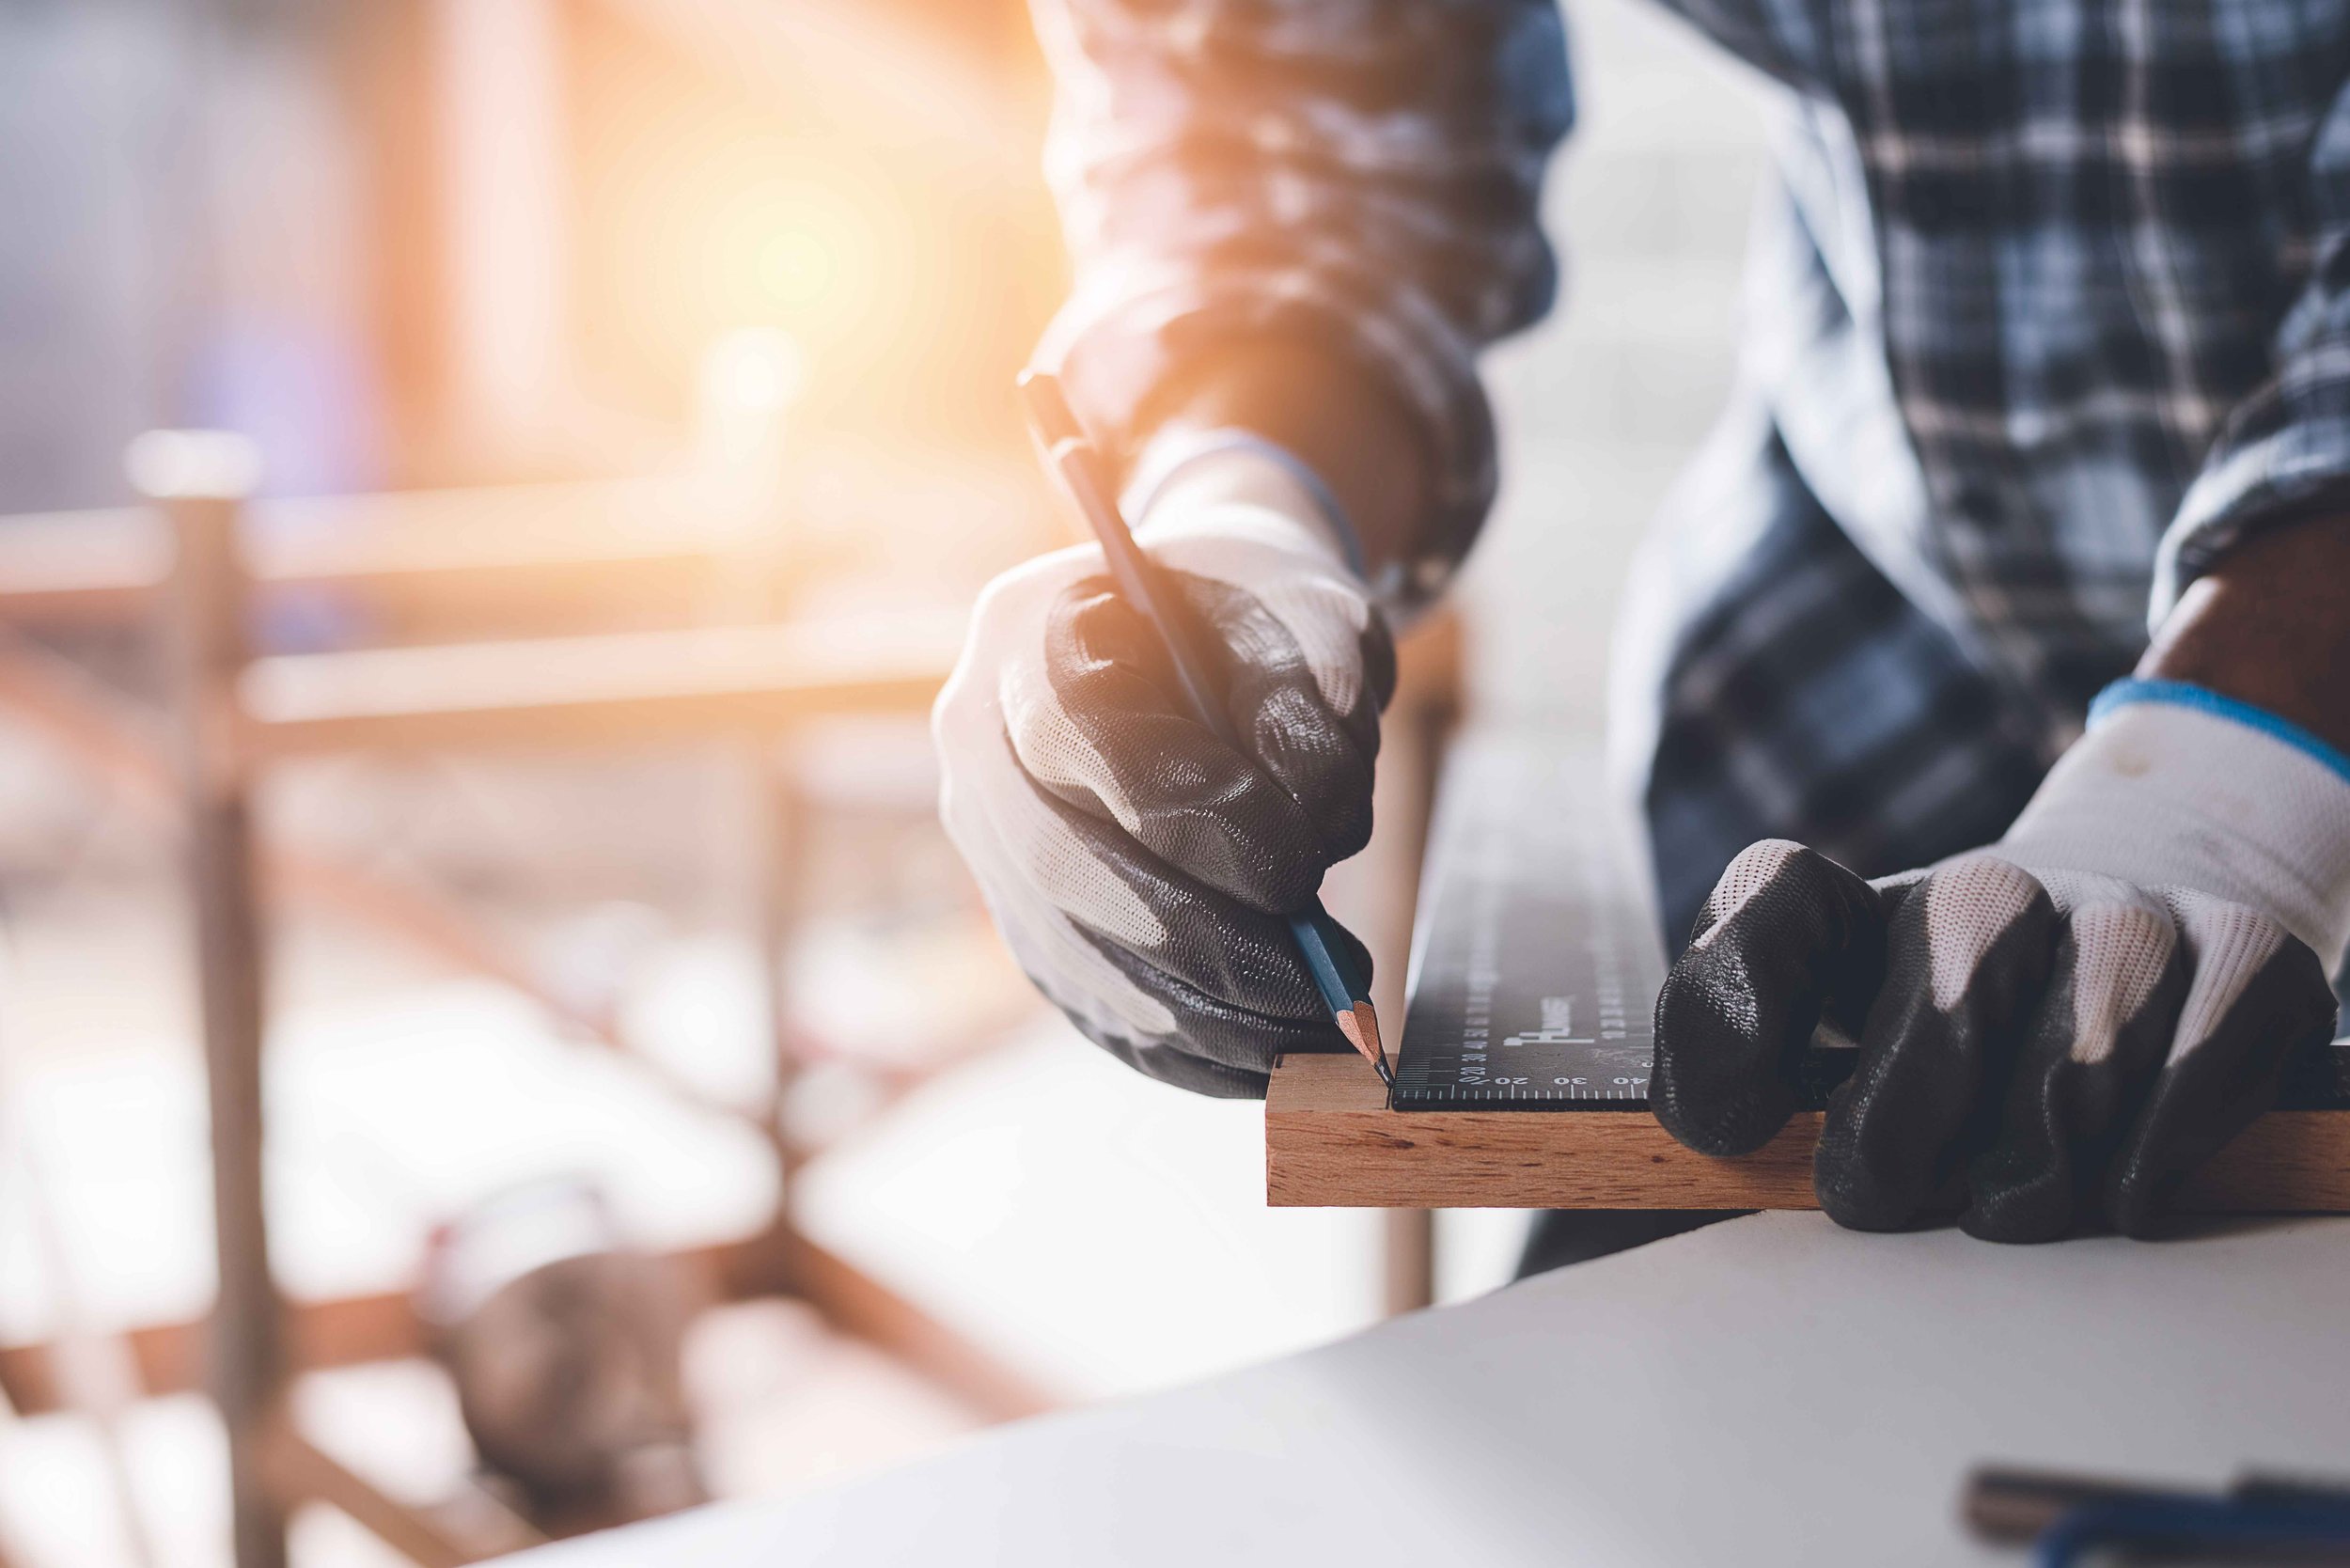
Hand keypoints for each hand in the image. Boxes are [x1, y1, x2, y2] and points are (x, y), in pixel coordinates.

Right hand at [934, 444, 1393, 1095]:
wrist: (1195, 644)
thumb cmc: (1253, 625)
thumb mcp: (1306, 613)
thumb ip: (1318, 693)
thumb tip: (1317, 823)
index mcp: (1030, 633)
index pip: (1080, 735)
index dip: (1190, 817)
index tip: (1300, 872)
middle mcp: (977, 746)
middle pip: (1066, 871)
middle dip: (1207, 948)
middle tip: (1323, 990)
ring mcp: (989, 846)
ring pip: (1077, 960)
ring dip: (1207, 1019)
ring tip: (1321, 1032)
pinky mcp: (1026, 924)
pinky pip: (1094, 1011)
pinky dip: (1187, 1055)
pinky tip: (1274, 1060)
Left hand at [1652, 687, 2349, 1239]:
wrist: (2131, 925)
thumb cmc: (1946, 1022)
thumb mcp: (1828, 1033)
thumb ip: (1742, 1066)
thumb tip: (1722, 1124)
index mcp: (1862, 908)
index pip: (1779, 896)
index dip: (1739, 1009)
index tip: (1730, 1124)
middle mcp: (1989, 888)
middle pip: (1944, 1007)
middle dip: (1901, 1137)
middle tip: (1886, 1198)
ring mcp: (2123, 912)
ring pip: (2075, 1067)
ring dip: (2031, 1170)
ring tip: (2004, 1202)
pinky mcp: (2244, 953)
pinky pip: (2194, 1074)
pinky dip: (2147, 1158)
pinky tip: (2114, 1186)